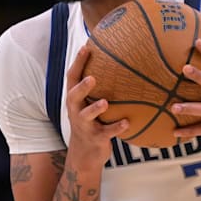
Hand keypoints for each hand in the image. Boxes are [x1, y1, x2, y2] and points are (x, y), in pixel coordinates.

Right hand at [65, 46, 128, 167]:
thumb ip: (99, 87)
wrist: (85, 153)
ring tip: (105, 102)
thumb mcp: (89, 103)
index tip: (86, 47)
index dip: (78, 62)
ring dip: (95, 109)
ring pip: (86, 116)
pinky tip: (128, 122)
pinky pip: (106, 133)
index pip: (72, 77)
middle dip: (82, 87)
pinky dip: (117, 128)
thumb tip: (119, 61)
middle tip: (92, 78)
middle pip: (74, 96)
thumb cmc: (92, 121)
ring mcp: (84, 125)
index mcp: (75, 99)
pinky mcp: (96, 138)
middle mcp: (76, 110)